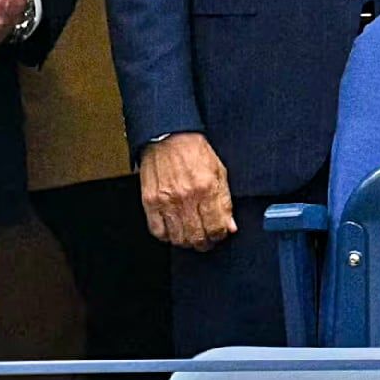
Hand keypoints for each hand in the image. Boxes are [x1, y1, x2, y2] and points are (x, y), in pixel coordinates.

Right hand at [139, 132, 236, 251]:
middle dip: (204, 243)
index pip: (216, 227)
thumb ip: (225, 201)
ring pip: (178, 238)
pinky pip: (158, 231)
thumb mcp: (219, 172)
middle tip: (206, 239)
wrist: (168, 137)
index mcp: (206, 188)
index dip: (220, 235)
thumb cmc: (194, 150)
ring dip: (186, 241)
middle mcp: (186, 197)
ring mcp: (166, 201)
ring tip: (190, 234)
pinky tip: (173, 229)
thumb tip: (229, 226)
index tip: (219, 234)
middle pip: (197, 237)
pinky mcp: (150, 202)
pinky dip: (166, 235)